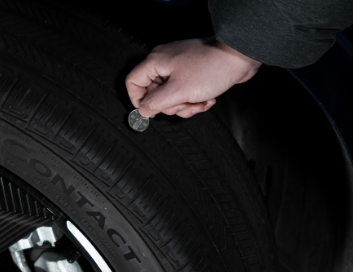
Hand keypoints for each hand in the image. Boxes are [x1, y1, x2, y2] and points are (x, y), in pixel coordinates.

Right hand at [125, 38, 261, 117]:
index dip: (138, 100)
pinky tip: (207, 100)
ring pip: (171, 96)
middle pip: (154, 93)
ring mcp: (179, 67)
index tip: (150, 112)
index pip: (133, 82)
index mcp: (156, 62)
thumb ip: (155, 103)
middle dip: (171, 106)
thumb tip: (143, 111)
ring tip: (199, 102)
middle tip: (184, 104)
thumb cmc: (212, 68)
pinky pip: (185, 93)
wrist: (240, 57)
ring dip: (185, 105)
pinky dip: (195, 100)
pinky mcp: (192, 73)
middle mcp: (165, 63)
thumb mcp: (178, 92)